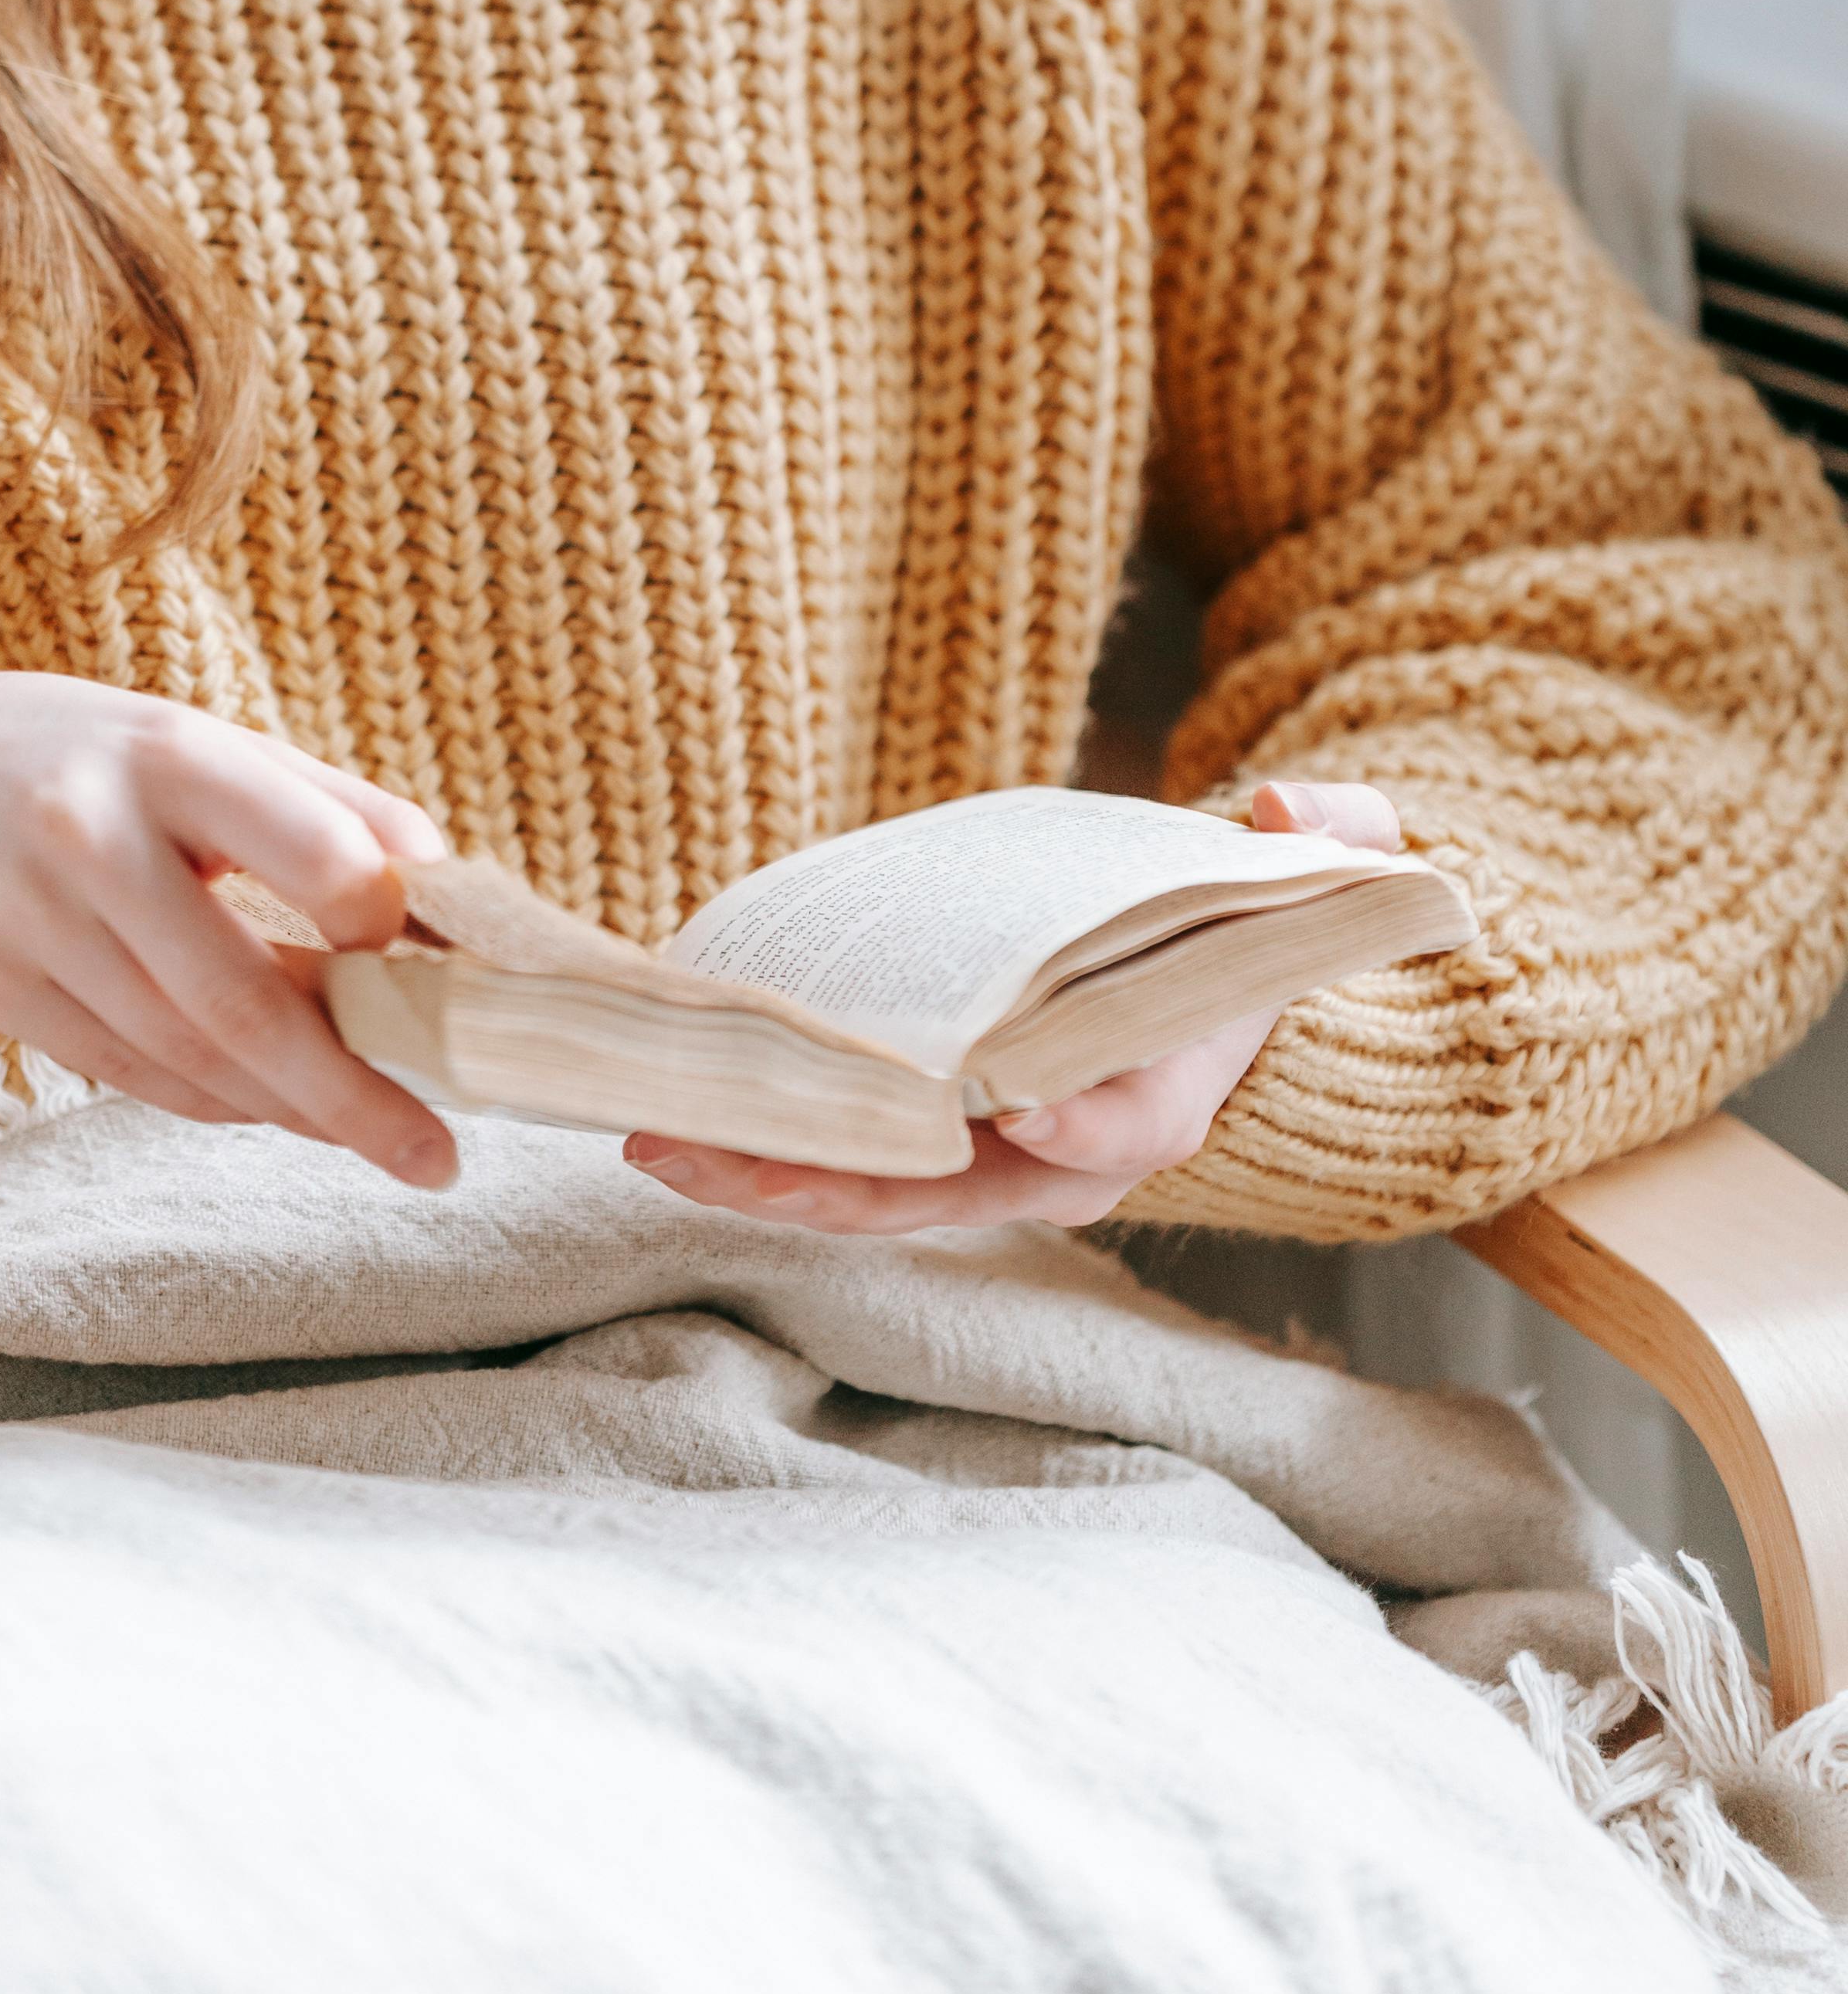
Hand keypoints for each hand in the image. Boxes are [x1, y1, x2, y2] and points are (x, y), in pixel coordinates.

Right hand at [0, 673, 459, 1189]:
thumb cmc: (68, 751)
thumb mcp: (183, 735)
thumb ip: (314, 798)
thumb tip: (444, 874)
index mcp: (166, 750)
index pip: (305, 846)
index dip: (379, 918)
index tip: (424, 961)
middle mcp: (91, 835)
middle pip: (242, 1000)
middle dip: (350, 1093)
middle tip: (438, 1154)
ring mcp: (28, 920)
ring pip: (187, 1057)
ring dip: (288, 1109)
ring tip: (367, 1131)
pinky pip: (126, 1071)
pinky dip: (209, 1100)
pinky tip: (266, 1106)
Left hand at [625, 778, 1402, 1235]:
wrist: (1219, 987)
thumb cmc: (1246, 928)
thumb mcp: (1317, 872)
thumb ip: (1325, 838)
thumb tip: (1290, 805)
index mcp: (1168, 1092)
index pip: (1124, 1123)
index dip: (1075, 1124)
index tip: (1017, 1107)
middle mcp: (1074, 1152)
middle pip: (958, 1186)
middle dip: (848, 1179)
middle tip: (743, 1161)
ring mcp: (999, 1160)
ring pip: (884, 1188)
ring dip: (777, 1174)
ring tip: (668, 1147)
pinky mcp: (941, 1141)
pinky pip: (856, 1163)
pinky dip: (778, 1155)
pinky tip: (688, 1132)